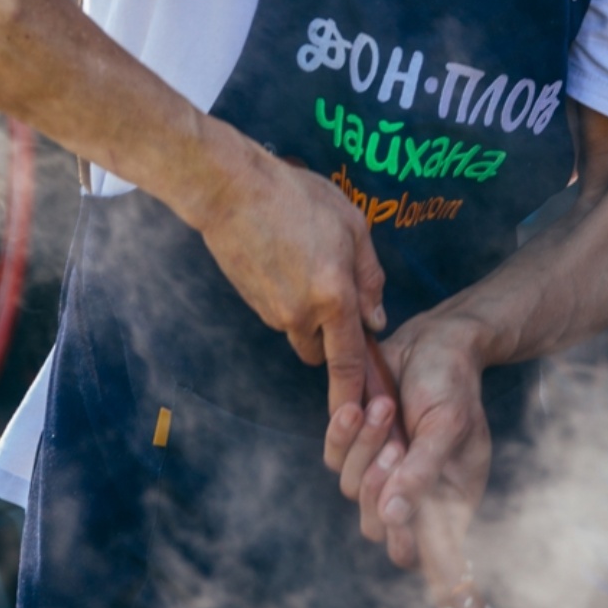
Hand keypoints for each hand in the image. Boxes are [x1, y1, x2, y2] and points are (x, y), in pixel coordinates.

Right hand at [174, 118, 386, 421]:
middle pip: (321, 351)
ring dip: (308, 312)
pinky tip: (286, 258)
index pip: (349, 360)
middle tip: (335, 290)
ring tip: (306, 260)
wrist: (231, 190)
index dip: (356, 392)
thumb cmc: (297, 199)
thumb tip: (376, 319)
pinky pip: (279, 312)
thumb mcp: (352, 226)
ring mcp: (271, 311)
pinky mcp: (251, 302)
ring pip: (299, 329)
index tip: (360, 416)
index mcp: (334, 297)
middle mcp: (301, 313)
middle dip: (331, 337)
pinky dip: (287, 297)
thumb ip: (369, 278)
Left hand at [329, 313, 491, 578]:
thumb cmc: (453, 384)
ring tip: (387, 408)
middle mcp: (413, 492)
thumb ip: (423, 472)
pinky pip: (334, 457)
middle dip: (378, 487)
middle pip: (376, 526)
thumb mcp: (447, 427)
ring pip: (352, 488)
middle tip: (397, 448)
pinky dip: (343, 433)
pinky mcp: (356, 446)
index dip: (407, 547)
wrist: (434, 341)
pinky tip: (358, 407)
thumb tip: (394, 517)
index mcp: (448, 498)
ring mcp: (381, 470)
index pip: (422, 552)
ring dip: (366, 447)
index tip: (399, 526)